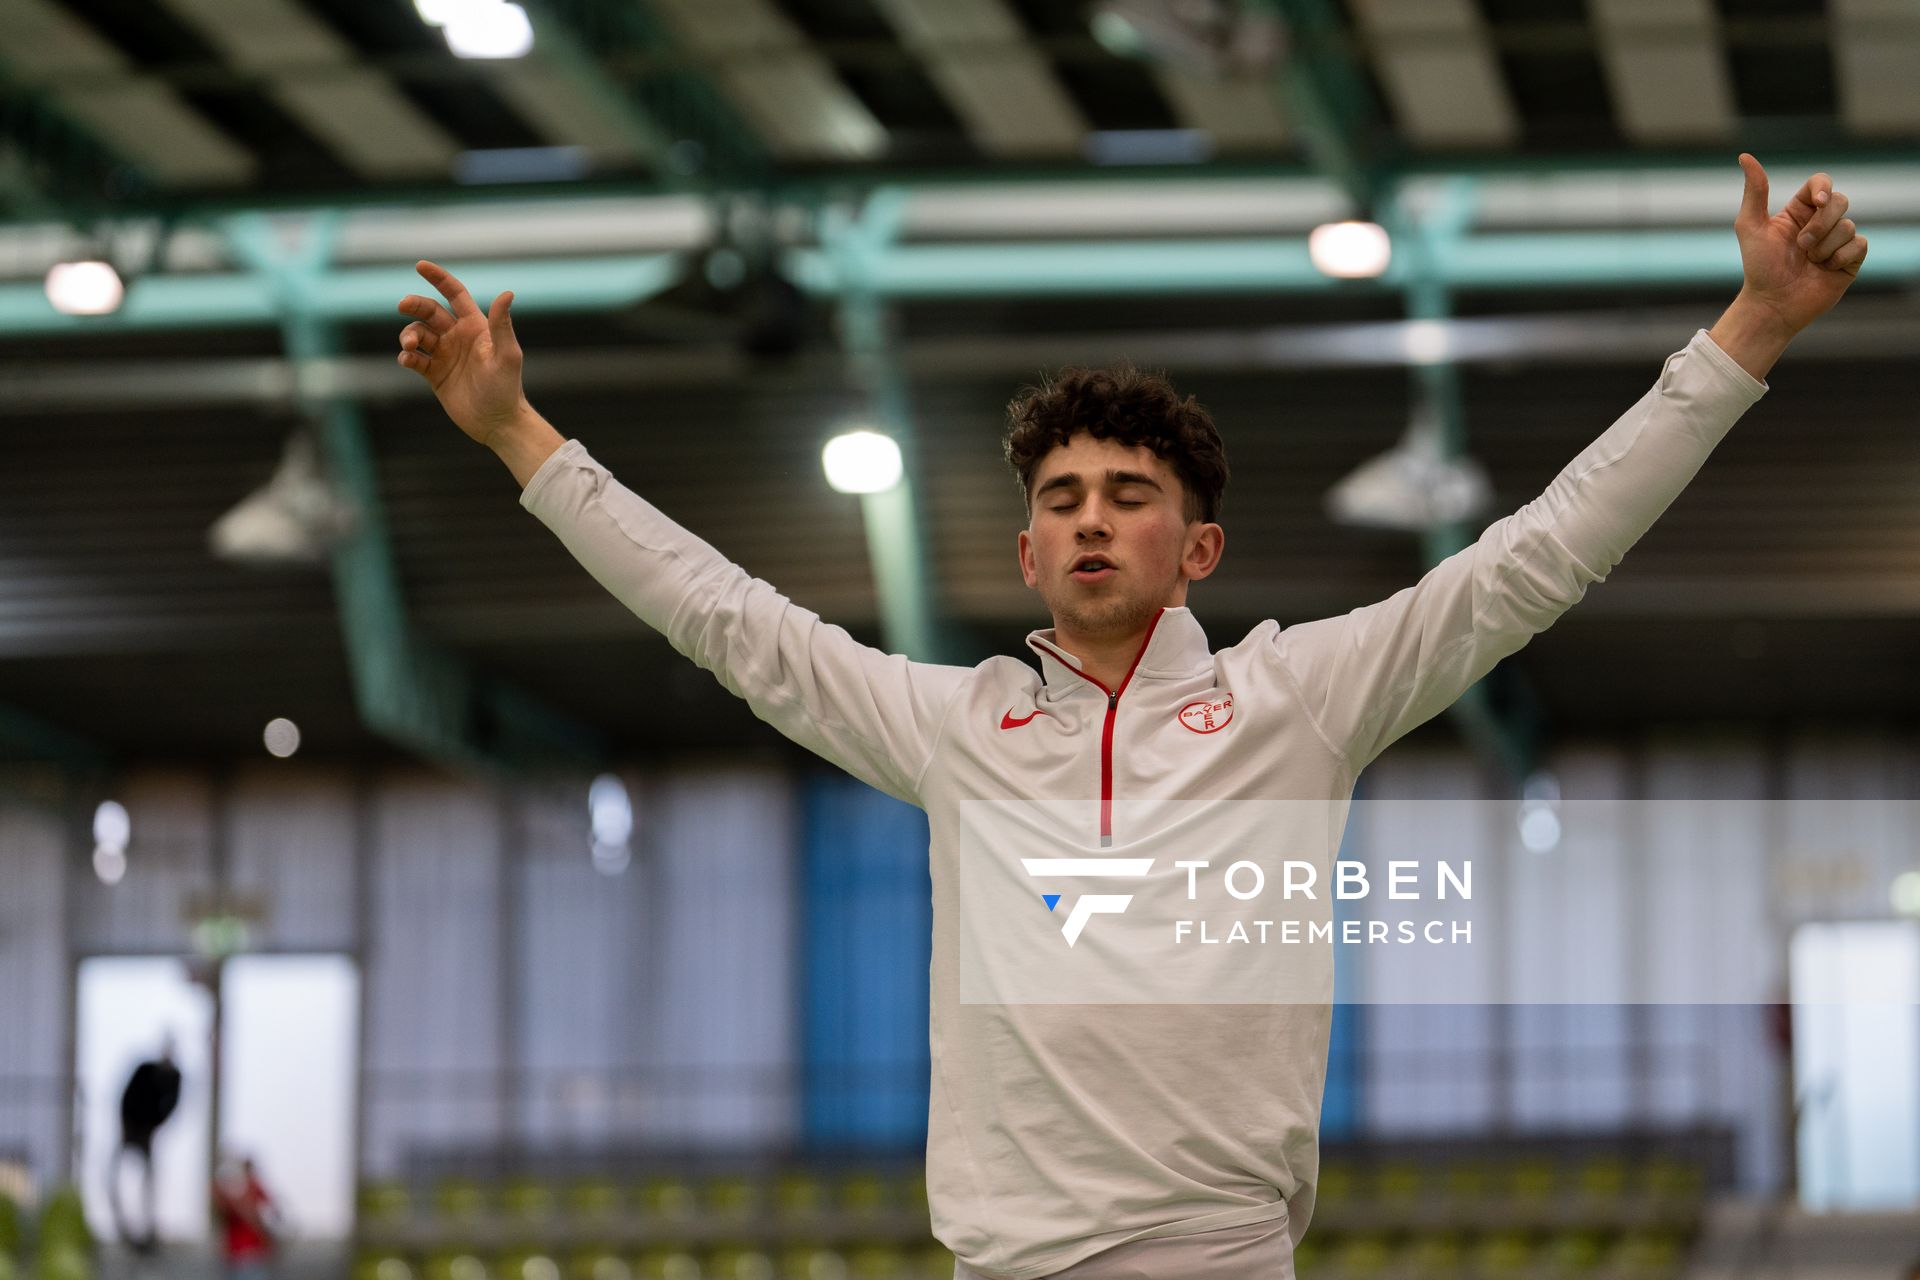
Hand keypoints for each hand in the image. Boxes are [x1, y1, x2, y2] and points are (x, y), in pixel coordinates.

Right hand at [396, 260, 526, 446]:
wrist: (497, 422)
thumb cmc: (507, 388)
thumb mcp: (506, 354)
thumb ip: (502, 324)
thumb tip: (507, 292)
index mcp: (476, 326)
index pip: (454, 294)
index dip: (438, 278)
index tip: (420, 265)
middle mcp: (458, 336)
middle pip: (429, 311)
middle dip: (414, 305)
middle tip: (402, 305)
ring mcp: (445, 355)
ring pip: (417, 334)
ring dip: (408, 334)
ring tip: (408, 345)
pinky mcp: (434, 374)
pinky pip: (414, 359)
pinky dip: (407, 357)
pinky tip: (407, 360)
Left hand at [1733, 153, 1866, 333]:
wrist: (1772, 304)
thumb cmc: (1758, 267)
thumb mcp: (1750, 226)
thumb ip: (1754, 191)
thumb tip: (1745, 156)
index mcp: (1799, 211)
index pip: (1821, 183)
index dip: (1824, 188)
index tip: (1818, 202)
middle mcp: (1820, 223)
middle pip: (1840, 201)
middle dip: (1821, 224)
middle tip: (1801, 246)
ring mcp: (1836, 241)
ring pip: (1848, 225)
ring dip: (1825, 246)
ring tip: (1808, 262)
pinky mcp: (1850, 260)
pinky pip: (1860, 244)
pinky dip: (1840, 257)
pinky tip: (1824, 270)